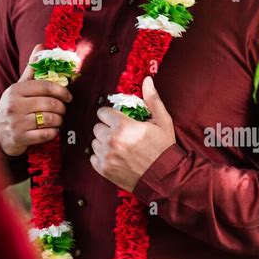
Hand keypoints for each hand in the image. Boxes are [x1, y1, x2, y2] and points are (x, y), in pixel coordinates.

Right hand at [0, 44, 72, 156]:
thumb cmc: (13, 106)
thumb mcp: (19, 87)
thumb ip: (32, 69)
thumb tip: (41, 45)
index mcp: (16, 90)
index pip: (45, 86)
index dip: (61, 91)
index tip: (68, 96)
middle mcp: (14, 105)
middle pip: (50, 104)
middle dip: (62, 107)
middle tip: (63, 109)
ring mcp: (16, 123)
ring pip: (49, 119)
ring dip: (59, 120)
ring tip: (58, 119)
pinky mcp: (20, 138)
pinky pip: (45, 134)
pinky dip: (53, 132)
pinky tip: (52, 130)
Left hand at [90, 76, 175, 191]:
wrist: (165, 178)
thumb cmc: (164, 148)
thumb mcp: (162, 121)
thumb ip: (152, 99)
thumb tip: (147, 80)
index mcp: (123, 126)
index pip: (102, 112)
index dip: (111, 115)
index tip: (118, 120)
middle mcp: (111, 140)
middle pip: (97, 127)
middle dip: (107, 128)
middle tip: (121, 134)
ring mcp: (106, 156)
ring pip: (95, 142)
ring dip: (104, 142)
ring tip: (119, 146)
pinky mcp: (104, 170)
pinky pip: (93, 158)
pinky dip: (102, 157)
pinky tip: (115, 157)